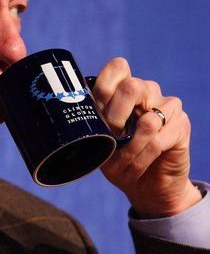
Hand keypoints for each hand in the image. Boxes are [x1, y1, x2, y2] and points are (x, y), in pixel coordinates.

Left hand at [91, 57, 201, 217]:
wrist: (146, 186)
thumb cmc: (119, 160)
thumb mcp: (99, 142)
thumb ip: (92, 123)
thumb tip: (73, 114)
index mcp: (125, 88)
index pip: (118, 67)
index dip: (104, 89)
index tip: (97, 115)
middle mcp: (148, 91)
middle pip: (131, 87)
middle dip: (114, 118)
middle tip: (110, 139)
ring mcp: (168, 106)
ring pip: (147, 120)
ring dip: (129, 149)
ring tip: (121, 165)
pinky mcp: (181, 126)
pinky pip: (158, 141)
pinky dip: (141, 159)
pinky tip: (135, 169)